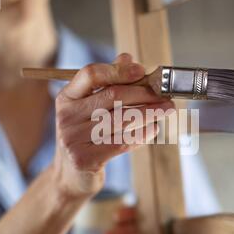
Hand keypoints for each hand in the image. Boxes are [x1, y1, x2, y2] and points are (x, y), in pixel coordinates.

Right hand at [52, 54, 174, 198]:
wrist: (71, 176)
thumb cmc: (86, 137)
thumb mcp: (89, 109)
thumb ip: (107, 83)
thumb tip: (127, 57)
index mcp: (67, 98)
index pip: (91, 74)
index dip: (119, 70)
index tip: (142, 71)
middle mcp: (67, 116)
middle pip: (112, 96)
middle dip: (144, 94)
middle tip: (166, 96)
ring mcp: (73, 138)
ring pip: (122, 120)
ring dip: (150, 113)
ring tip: (166, 110)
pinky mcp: (85, 159)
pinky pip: (122, 142)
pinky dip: (142, 134)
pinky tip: (154, 129)